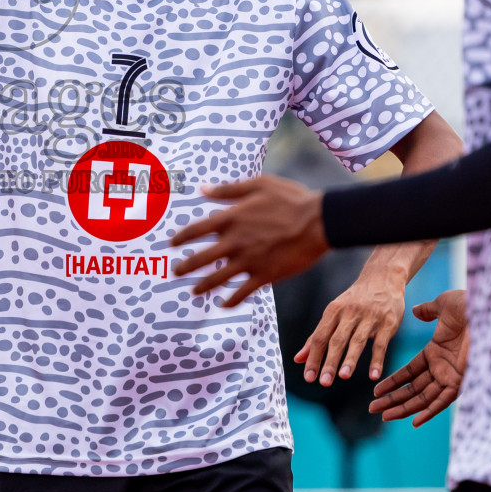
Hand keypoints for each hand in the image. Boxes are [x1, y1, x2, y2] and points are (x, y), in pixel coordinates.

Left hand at [170, 175, 330, 307]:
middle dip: (185, 267)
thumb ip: (228, 190)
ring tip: (193, 293)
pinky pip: (242, 293)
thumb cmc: (291, 199)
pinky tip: (223, 305)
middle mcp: (235, 242)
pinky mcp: (264, 276)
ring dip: (202, 287)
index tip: (171, 244)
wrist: (319, 222)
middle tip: (174, 272)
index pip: (196, 230)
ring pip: (217, 279)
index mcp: (231, 218)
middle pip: (201, 259)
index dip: (181, 237)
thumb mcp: (258, 185)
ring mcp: (248, 261)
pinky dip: (231, 301)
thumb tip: (203, 190)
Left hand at [296, 264, 405, 385]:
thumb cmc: (354, 300)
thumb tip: (298, 359)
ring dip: (350, 359)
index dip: (313, 357)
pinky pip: (381, 344)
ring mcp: (370, 317)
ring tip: (343, 376)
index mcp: (334, 311)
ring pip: (357, 340)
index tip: (308, 377)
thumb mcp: (334, 313)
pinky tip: (373, 376)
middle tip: (323, 382)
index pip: (320, 337)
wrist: (383, 278)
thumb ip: (317, 337)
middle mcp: (350, 313)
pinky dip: (377, 360)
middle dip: (329, 361)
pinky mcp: (388, 323)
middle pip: (337, 340)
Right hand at [368, 289, 468, 426]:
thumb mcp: (443, 305)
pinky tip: (414, 422)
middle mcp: (442, 368)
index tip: (377, 390)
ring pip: (424, 398)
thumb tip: (416, 311)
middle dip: (392, 399)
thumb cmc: (469, 305)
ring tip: (384, 416)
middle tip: (373, 409)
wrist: (487, 310)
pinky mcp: (460, 382)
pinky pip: (442, 401)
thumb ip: (428, 311)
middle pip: (413, 389)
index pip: (410, 372)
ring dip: (404, 408)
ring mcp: (451, 376)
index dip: (393, 381)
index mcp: (436, 352)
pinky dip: (429, 412)